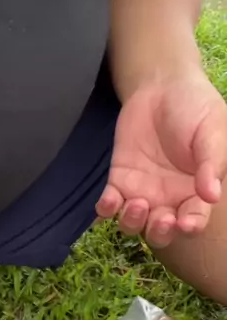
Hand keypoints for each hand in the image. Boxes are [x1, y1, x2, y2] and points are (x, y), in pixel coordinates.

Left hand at [97, 69, 226, 247]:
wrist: (162, 87)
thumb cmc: (195, 108)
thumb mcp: (212, 131)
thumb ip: (211, 163)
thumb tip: (212, 196)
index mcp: (195, 192)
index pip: (195, 218)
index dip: (191, 225)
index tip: (186, 223)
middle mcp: (168, 199)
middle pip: (161, 231)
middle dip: (160, 232)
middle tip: (161, 220)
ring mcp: (142, 192)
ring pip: (133, 223)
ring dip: (132, 222)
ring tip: (136, 203)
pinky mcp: (119, 181)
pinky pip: (109, 204)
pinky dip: (106, 209)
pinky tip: (108, 202)